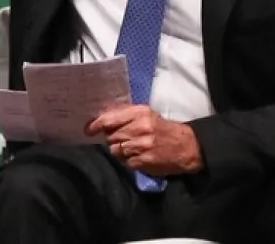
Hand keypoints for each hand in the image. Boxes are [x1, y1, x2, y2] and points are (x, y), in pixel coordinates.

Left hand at [88, 105, 203, 175]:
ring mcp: (141, 146)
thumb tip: (100, 120)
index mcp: (139, 113)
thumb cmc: (161, 128)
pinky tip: (138, 156)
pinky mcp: (143, 161)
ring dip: (119, 150)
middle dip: (112, 139)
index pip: (109, 120)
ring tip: (131, 148)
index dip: (95, 125)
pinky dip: (128, 160)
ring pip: (115, 150)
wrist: (186, 147)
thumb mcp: (146, 114)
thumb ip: (124, 115)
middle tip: (123, 139)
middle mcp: (139, 128)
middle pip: (110, 137)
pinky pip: (125, 162)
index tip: (88, 130)